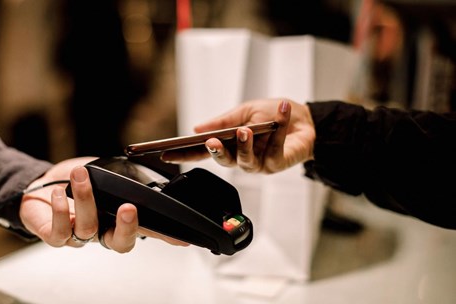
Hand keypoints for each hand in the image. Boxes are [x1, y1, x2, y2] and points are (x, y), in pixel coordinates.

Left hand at [20, 157, 187, 252]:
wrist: (41, 184)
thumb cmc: (76, 181)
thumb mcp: (106, 174)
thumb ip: (125, 179)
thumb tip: (147, 177)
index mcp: (118, 219)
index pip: (146, 229)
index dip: (164, 235)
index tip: (180, 238)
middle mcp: (102, 231)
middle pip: (121, 243)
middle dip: (127, 227)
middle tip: (129, 208)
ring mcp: (79, 236)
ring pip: (88, 228)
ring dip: (85, 199)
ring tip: (81, 175)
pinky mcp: (55, 235)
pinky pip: (60, 232)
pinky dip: (60, 211)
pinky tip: (59, 193)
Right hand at [161, 99, 315, 173]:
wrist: (304, 118)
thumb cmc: (271, 114)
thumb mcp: (244, 111)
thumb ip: (221, 121)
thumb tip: (196, 129)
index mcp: (229, 144)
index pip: (203, 152)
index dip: (185, 155)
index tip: (167, 153)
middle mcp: (240, 157)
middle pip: (223, 161)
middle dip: (216, 153)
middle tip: (210, 143)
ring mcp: (257, 163)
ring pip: (245, 161)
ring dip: (244, 145)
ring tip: (245, 130)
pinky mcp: (276, 164)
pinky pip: (273, 149)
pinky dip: (278, 128)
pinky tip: (281, 111)